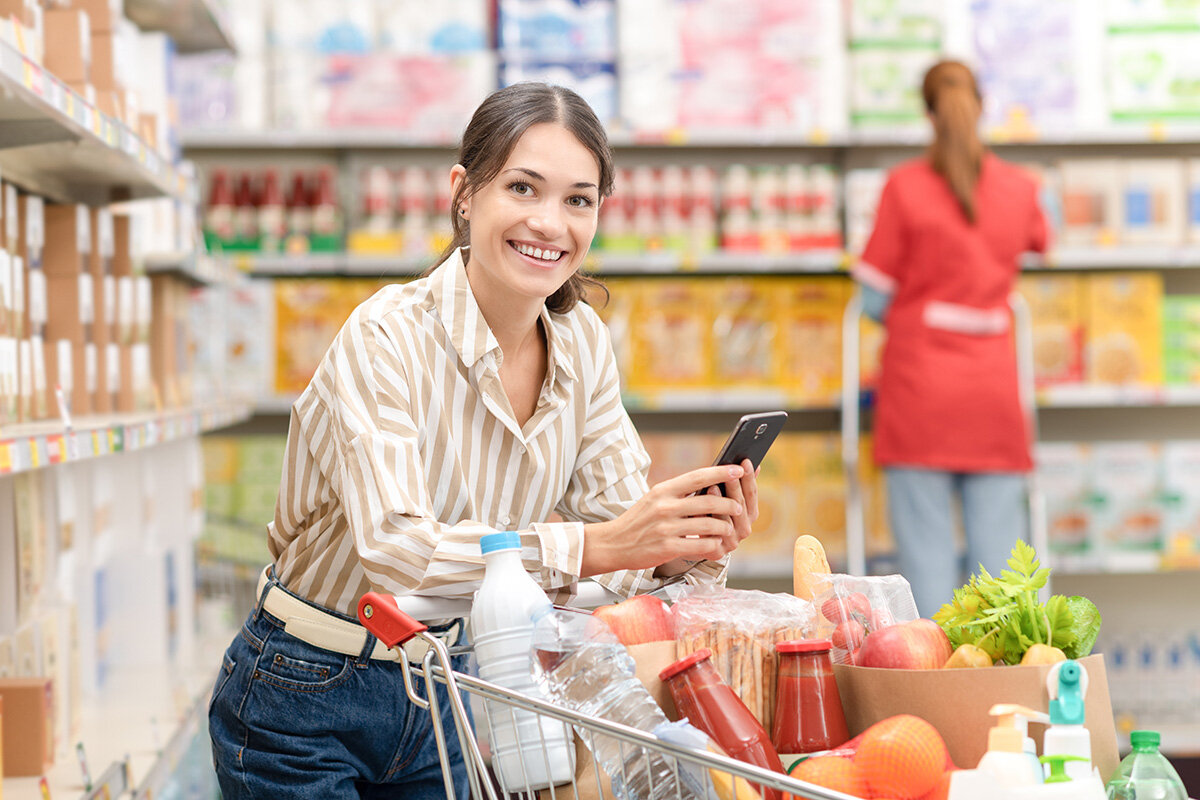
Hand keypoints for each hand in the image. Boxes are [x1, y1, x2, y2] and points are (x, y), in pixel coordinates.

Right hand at [580, 465, 746, 575]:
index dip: (720, 472)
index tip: (737, 469)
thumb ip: (677, 494)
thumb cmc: (638, 521)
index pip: (697, 476)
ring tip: (728, 529)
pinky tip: (715, 545)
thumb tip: (708, 486)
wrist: (613, 543)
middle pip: (708, 500)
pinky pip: (700, 545)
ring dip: (724, 527)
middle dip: (729, 504)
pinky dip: (712, 545)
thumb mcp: (653, 499)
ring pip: (708, 524)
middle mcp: (665, 506)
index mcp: (663, 490)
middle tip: (738, 507)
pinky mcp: (667, 547)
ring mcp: (666, 527)